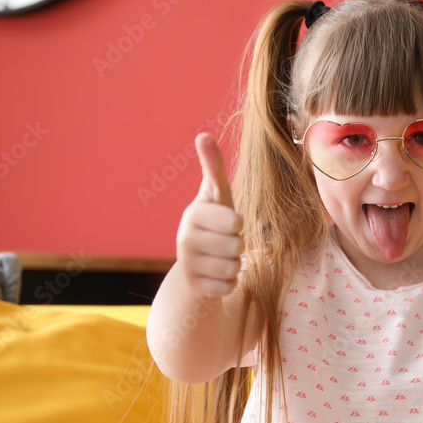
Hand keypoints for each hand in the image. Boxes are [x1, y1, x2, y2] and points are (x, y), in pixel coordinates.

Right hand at [174, 132, 244, 296]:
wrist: (196, 261)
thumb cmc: (214, 220)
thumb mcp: (216, 194)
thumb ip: (212, 166)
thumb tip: (203, 135)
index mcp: (193, 214)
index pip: (234, 222)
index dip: (237, 224)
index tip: (229, 223)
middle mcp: (184, 240)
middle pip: (237, 246)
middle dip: (238, 245)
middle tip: (226, 241)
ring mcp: (187, 266)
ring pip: (235, 267)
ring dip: (235, 264)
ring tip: (221, 257)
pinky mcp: (195, 288)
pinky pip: (229, 286)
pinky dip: (229, 282)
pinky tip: (216, 274)